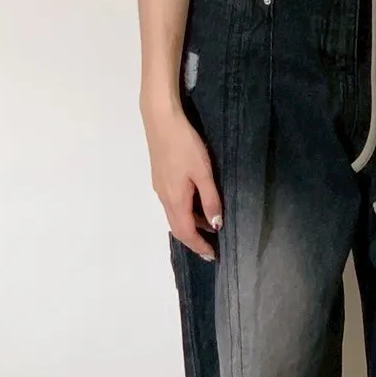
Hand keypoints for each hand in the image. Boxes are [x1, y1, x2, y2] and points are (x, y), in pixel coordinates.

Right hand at [144, 105, 222, 259]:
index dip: (199, 246)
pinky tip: (198, 204)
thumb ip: (210, 200)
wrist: (161, 120)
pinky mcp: (160, 177)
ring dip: (191, 225)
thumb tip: (215, 225)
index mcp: (175, 200)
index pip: (186, 233)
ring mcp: (160, 187)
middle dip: (194, 240)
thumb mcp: (204, 173)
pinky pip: (173, 203)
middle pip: (178, 227)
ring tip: (210, 226)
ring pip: (175, 215)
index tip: (212, 256)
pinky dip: (186, 212)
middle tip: (211, 247)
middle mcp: (164, 198)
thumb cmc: (185, 145)